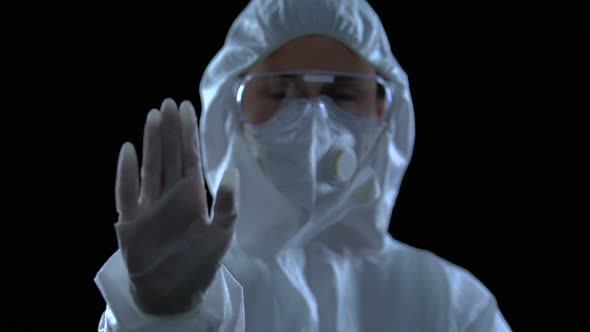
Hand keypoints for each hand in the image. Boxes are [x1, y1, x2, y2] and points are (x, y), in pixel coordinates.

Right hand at [114, 98, 238, 314]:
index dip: (188, 133)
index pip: (190, 157)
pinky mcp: (130, 220)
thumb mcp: (221, 235)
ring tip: (153, 117)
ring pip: (150, 166)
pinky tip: (128, 151)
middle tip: (168, 103)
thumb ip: (228, 205)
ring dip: (151, 143)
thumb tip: (233, 172)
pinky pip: (126, 191)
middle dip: (170, 129)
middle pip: (169, 155)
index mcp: (192, 196)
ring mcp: (149, 205)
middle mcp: (170, 194)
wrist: (172, 293)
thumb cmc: (199, 263)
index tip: (186, 107)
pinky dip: (125, 172)